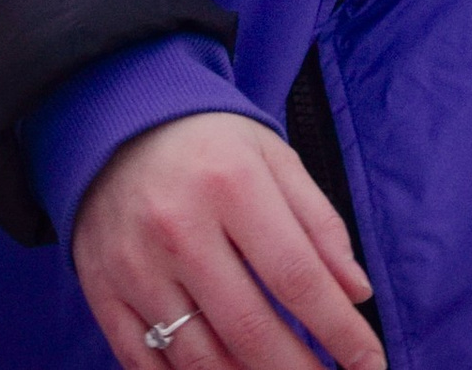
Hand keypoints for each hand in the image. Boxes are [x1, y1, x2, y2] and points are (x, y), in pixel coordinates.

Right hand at [71, 111, 381, 369]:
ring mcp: (135, 267)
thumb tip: (357, 292)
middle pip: (250, 329)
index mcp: (232, 185)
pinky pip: (145, 363)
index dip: (339, 330)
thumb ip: (319, 222)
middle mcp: (180, 229)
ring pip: (199, 358)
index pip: (297, 277)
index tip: (370, 364)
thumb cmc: (211, 144)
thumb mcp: (274, 157)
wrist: (116, 125)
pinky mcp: (102, 293)